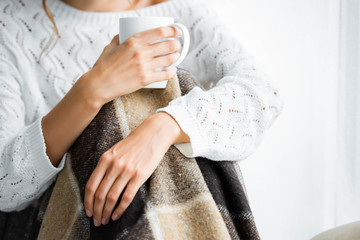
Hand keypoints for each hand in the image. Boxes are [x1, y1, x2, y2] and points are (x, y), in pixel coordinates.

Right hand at [82, 26, 181, 107]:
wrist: (99, 85)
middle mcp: (140, 52)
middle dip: (176, 45)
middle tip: (177, 46)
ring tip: (175, 56)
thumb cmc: (103, 66)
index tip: (176, 32)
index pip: (160, 31)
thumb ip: (120, 38)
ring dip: (175, 57)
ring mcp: (144, 66)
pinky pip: (165, 74)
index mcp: (133, 41)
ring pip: (169, 59)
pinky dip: (172, 72)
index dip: (172, 31)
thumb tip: (126, 32)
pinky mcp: (145, 79)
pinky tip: (173, 70)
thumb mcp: (111, 46)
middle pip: (168, 45)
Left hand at [83, 112, 188, 226]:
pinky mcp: (139, 176)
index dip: (88, 201)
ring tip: (105, 220)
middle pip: (100, 194)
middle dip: (96, 210)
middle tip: (96, 221)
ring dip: (106, 212)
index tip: (88, 211)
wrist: (153, 134)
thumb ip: (106, 166)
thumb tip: (98, 187)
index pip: (91, 185)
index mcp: (105, 159)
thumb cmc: (134, 144)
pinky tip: (117, 215)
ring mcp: (126, 171)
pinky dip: (120, 209)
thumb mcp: (115, 151)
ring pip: (111, 197)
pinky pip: (126, 197)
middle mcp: (114, 165)